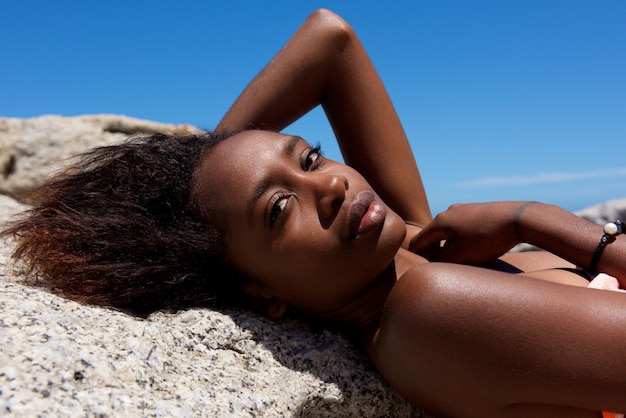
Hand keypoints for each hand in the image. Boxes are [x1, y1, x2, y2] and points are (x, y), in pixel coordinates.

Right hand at [409, 201, 527, 263]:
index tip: (421, 271)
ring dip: (447, 247)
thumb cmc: (486, 238)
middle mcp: (448, 213)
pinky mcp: (476, 212)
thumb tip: (432, 261)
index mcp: (439, 222)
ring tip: (458, 261)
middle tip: (440, 269)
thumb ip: (440, 260)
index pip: (417, 241)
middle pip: (432, 236)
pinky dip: (459, 240)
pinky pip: (460, 228)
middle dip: (432, 253)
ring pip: (447, 232)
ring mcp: (463, 210)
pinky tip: (471, 249)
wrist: (517, 219)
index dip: (416, 258)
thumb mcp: (460, 255)